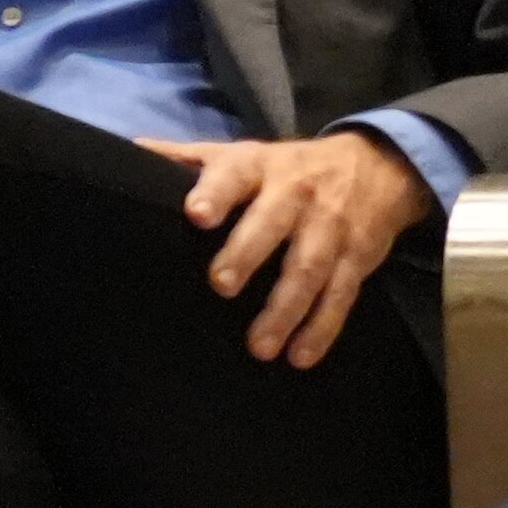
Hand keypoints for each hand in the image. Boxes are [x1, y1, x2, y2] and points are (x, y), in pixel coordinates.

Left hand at [137, 129, 434, 367]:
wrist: (377, 165)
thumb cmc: (288, 168)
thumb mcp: (242, 155)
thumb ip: (188, 159)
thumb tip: (130, 151)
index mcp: (260, 166)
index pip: (236, 174)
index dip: (216, 191)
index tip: (197, 214)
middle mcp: (297, 194)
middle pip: (273, 222)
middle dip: (248, 252)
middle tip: (222, 285)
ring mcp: (329, 227)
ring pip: (308, 267)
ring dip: (285, 309)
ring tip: (260, 346)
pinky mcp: (355, 258)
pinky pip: (340, 295)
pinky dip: (322, 328)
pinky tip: (300, 356)